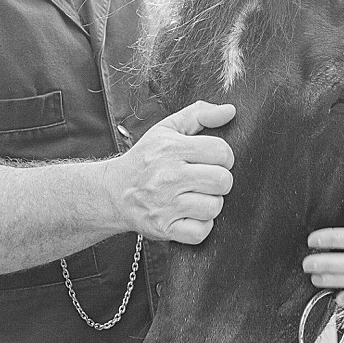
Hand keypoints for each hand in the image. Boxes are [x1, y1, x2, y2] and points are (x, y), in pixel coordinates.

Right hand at [116, 100, 234, 244]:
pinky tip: (191, 214)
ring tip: (197, 195)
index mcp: (171, 148)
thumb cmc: (145, 159)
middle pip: (222, 180)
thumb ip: (200, 113)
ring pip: (214, 207)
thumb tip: (230, 110)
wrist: (113, 191)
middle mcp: (168, 176)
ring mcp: (166, 205)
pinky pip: (202, 232)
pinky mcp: (164, 228)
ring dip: (211, 202)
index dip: (224, 155)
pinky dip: (201, 225)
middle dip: (220, 179)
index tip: (214, 159)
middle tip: (207, 178)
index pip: (220, 151)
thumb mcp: (168, 128)